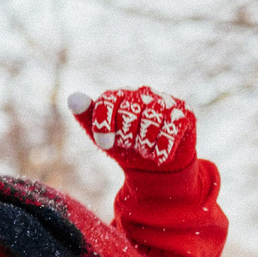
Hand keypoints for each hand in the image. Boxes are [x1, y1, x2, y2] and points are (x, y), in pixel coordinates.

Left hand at [69, 86, 196, 172]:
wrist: (155, 164)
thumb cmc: (125, 146)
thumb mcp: (102, 135)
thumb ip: (86, 116)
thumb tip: (73, 98)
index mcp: (119, 95)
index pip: (108, 101)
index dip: (104, 124)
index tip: (105, 143)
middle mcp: (142, 93)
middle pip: (130, 111)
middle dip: (126, 136)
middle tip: (129, 147)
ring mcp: (165, 101)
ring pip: (152, 119)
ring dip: (145, 143)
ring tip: (144, 151)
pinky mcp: (184, 113)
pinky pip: (173, 127)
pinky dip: (164, 147)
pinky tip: (159, 157)